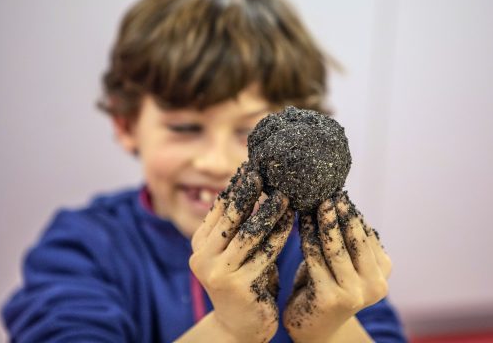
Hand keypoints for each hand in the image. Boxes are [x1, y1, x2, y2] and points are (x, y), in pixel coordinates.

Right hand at [189, 164, 294, 342]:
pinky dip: (279, 235)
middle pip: (230, 217)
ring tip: (285, 195)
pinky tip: (292, 222)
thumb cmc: (245, 280)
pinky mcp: (238, 286)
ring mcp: (218, 273)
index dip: (237, 187)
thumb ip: (239, 225)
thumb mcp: (235, 250)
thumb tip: (252, 184)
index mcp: (200, 244)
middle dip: (248, 193)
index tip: (253, 167)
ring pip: (248, 234)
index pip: (219, 208)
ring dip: (268, 212)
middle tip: (265, 172)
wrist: (241, 326)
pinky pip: (265, 254)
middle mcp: (202, 257)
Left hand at [283, 191, 391, 342]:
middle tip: (327, 192)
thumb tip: (338, 199)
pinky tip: (299, 224)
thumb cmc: (327, 287)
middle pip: (355, 239)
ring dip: (322, 223)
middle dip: (340, 213)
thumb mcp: (344, 262)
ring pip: (336, 248)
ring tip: (310, 203)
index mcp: (384, 270)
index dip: (350, 212)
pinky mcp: (331, 299)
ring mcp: (355, 294)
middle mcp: (376, 284)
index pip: (366, 233)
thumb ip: (347, 239)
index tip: (336, 191)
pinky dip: (308, 238)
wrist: (315, 330)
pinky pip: (316, 260)